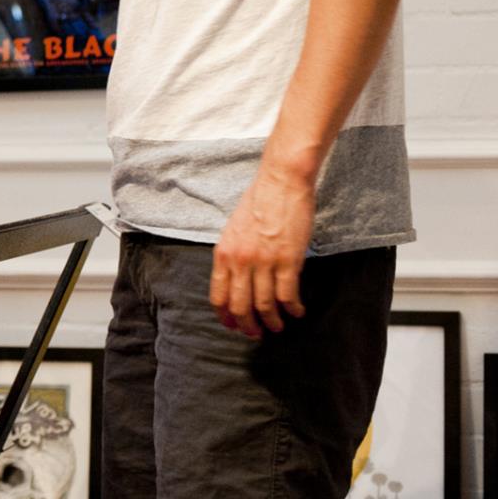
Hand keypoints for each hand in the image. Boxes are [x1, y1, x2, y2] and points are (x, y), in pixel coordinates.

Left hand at [210, 162, 314, 337]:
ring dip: (273, 322)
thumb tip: (238, 279)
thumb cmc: (259, 203)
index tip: (234, 326)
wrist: (280, 183)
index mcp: (223, 253)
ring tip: (279, 328)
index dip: (226, 316)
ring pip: (265, 305)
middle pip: (240, 305)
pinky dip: (293, 309)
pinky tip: (298, 312)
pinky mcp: (287, 260)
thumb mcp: (234, 231)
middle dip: (248, 325)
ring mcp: (263, 262)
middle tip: (257, 335)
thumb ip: (234, 255)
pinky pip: (287, 295)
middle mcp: (240, 261)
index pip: (218, 296)